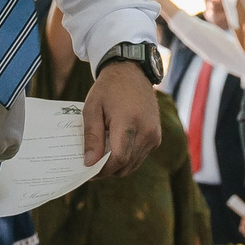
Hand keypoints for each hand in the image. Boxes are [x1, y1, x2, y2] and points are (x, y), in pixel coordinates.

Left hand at [84, 58, 160, 176]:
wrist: (132, 73)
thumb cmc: (108, 89)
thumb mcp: (92, 109)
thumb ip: (92, 137)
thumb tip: (90, 163)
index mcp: (129, 122)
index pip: (118, 158)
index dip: (102, 169)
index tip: (88, 171)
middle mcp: (146, 131)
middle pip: (126, 165)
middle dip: (108, 170)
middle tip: (91, 166)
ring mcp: (154, 135)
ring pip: (134, 164)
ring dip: (118, 165)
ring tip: (101, 157)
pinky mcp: (156, 137)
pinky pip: (140, 156)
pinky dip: (127, 158)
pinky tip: (114, 149)